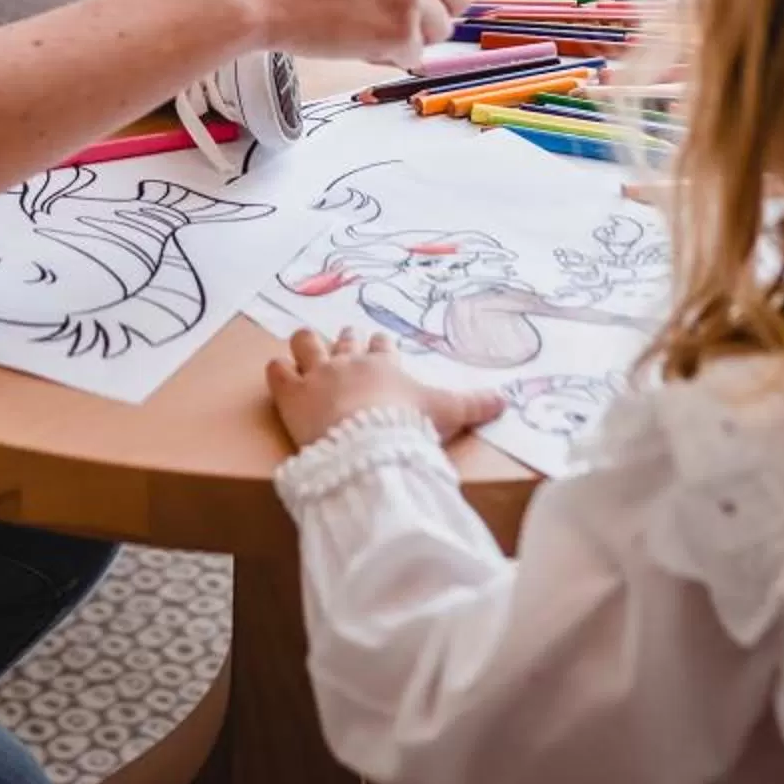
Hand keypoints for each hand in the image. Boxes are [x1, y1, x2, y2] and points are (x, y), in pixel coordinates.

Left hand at [267, 327, 504, 451]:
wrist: (368, 443)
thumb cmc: (407, 425)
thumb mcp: (447, 413)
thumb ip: (474, 406)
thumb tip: (506, 400)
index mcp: (385, 364)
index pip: (382, 346)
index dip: (380, 345)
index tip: (379, 345)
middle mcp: (350, 362)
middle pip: (345, 340)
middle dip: (346, 341)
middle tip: (346, 347)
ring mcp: (318, 374)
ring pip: (306, 343)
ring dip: (307, 345)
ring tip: (306, 347)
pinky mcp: (291, 393)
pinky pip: (277, 370)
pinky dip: (277, 370)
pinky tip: (278, 373)